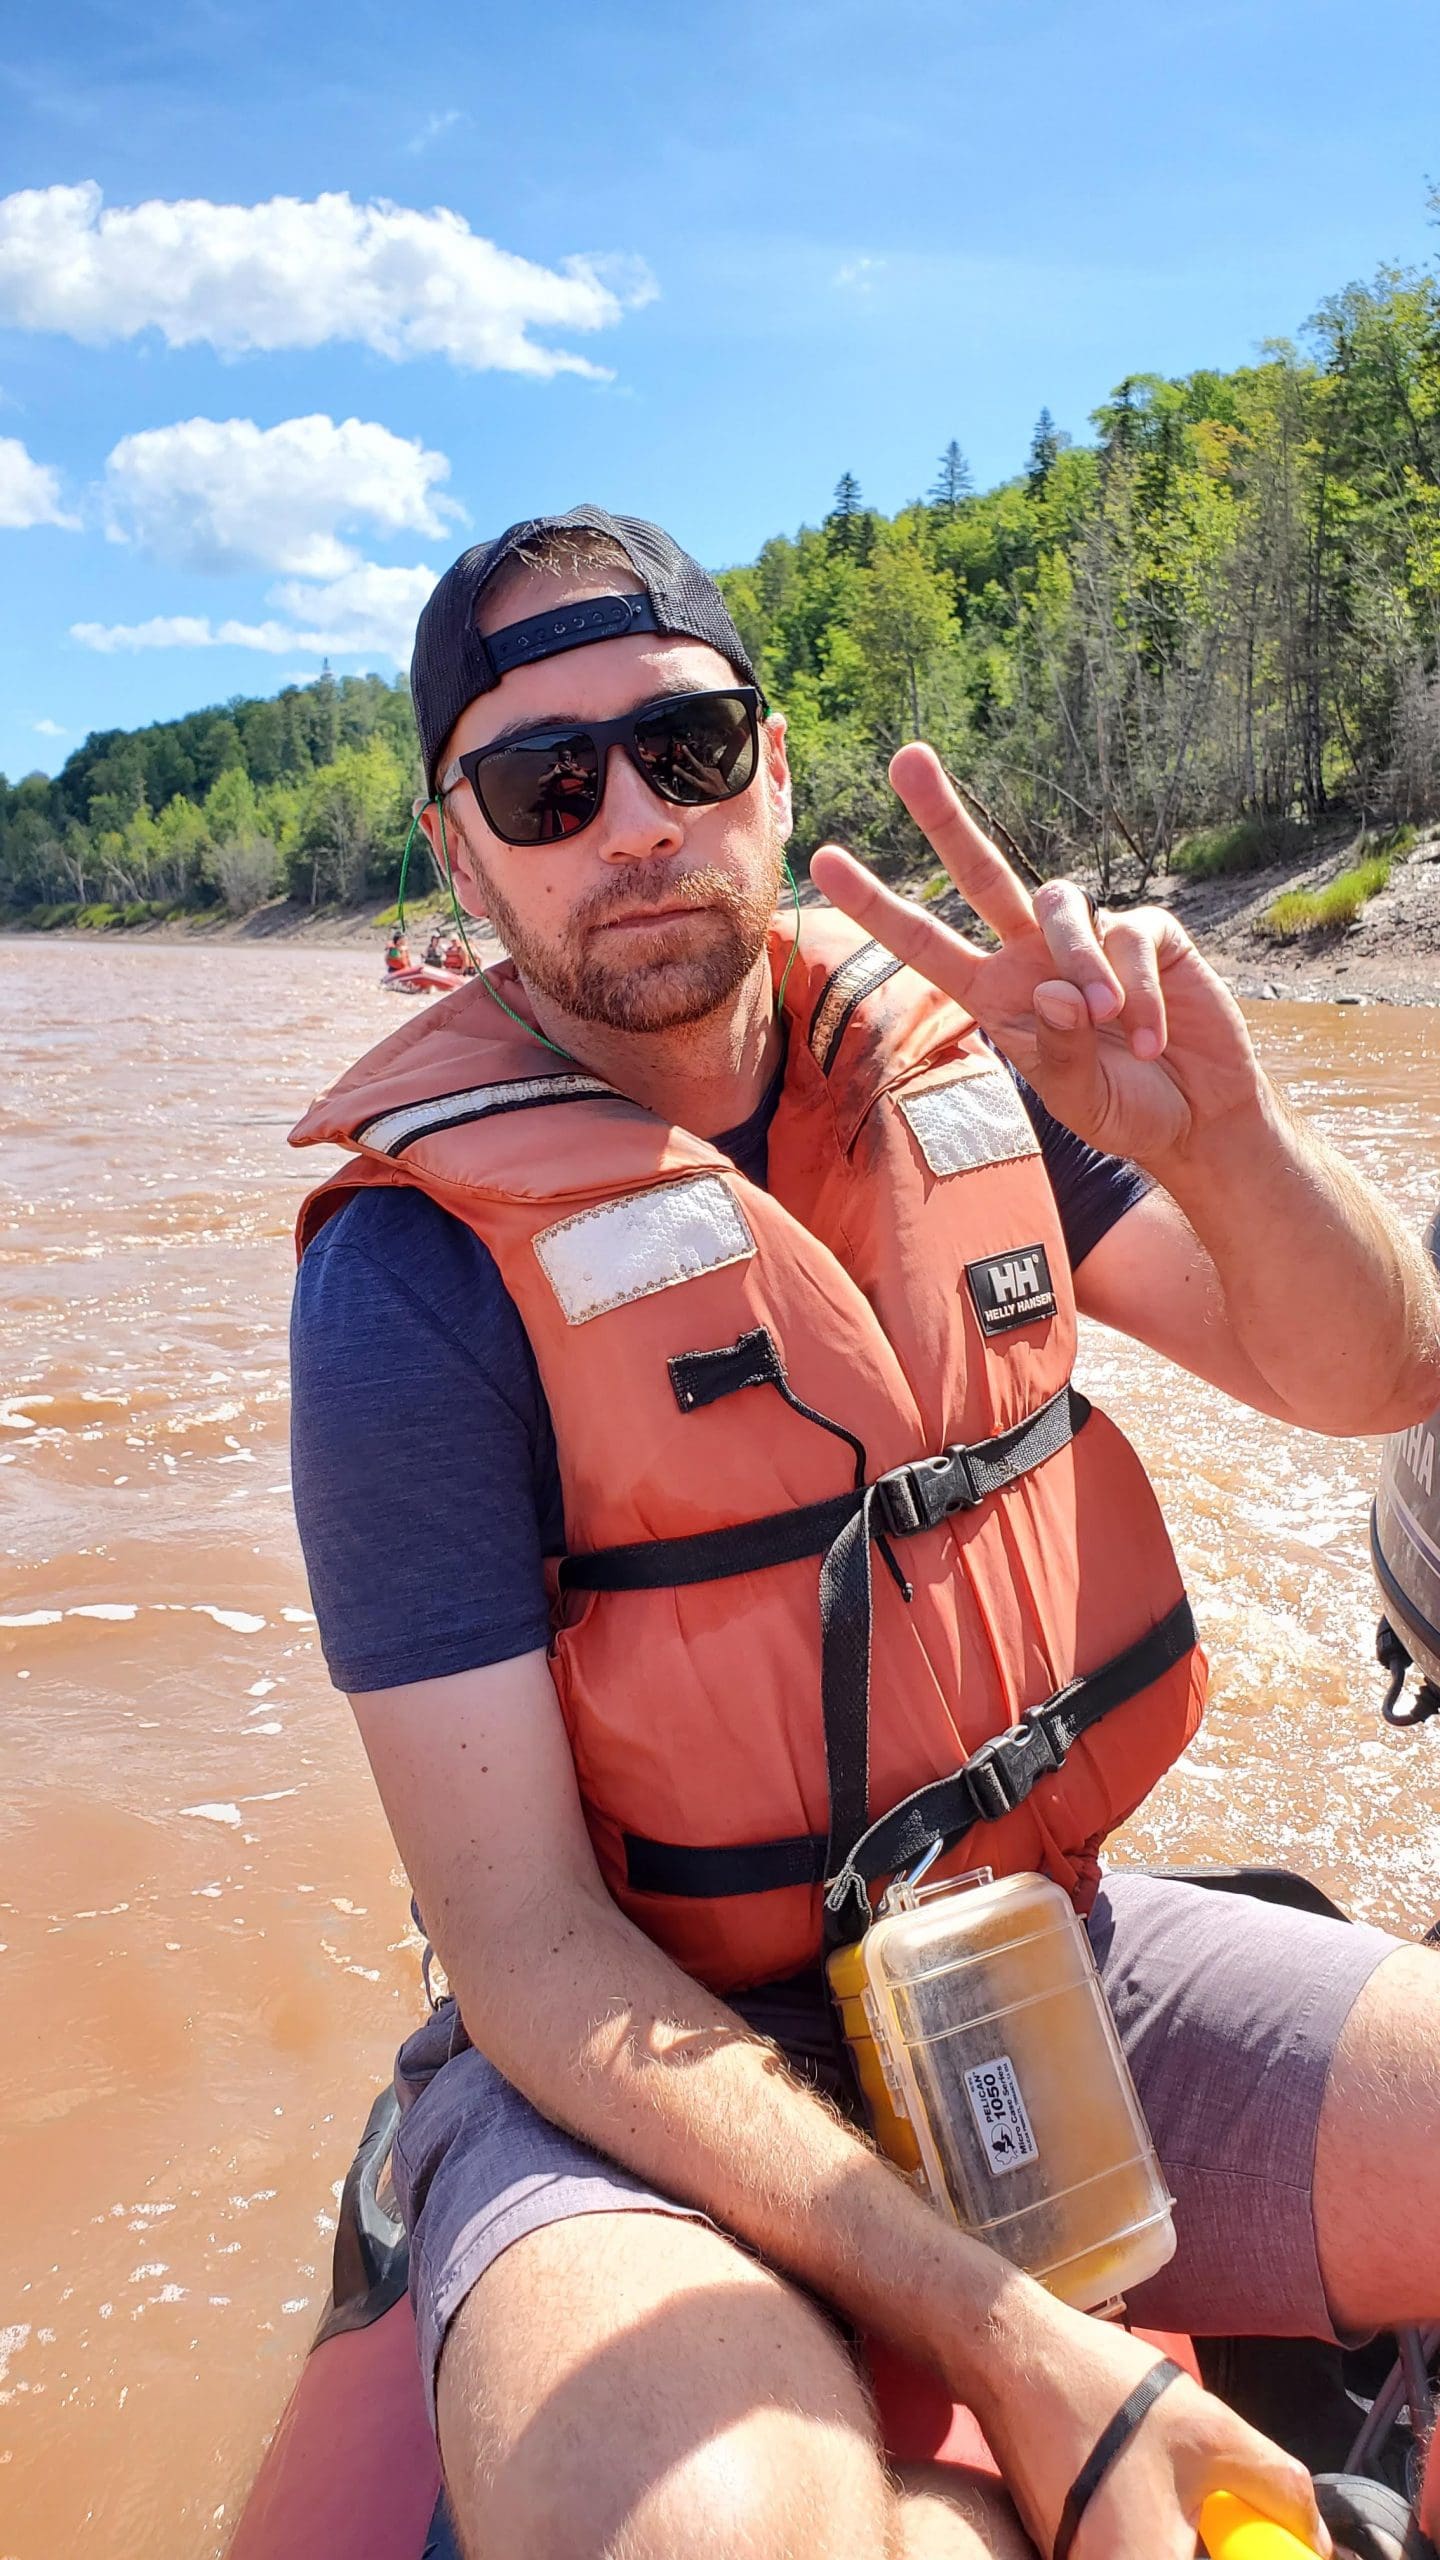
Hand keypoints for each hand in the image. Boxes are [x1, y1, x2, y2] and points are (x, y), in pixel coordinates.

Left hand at [808, 745, 1265, 1172]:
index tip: (824, 860)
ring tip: (1106, 1020)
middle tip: (905, 758)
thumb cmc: (1124, 1111)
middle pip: (981, 872)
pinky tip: (1150, 1036)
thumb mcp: (1077, 1100)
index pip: (923, 942)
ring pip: (1062, 904)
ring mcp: (1089, 938)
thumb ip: (1056, 1054)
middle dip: (943, 817)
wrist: (1199, 1118)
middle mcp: (1031, 955)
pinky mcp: (1147, 934)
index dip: (875, 905)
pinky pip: (1129, 936)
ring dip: (1082, 963)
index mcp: (994, 995)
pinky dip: (1139, 989)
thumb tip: (1053, 988)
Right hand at [963, 2295, 1330, 2558]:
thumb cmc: (1105, 2393)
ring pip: (1159, 2557)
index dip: (1261, 2554)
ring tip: (1197, 2496)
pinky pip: (1131, 2552)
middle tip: (1242, 2516)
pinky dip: (1160, 2536)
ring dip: (1192, 2540)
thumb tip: (1314, 2535)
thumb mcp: (1211, 2429)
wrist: (1012, 2359)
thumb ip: (1277, 2486)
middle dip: (1227, 2544)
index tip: (1284, 2540)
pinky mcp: (1063, 2557)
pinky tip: (1161, 2495)